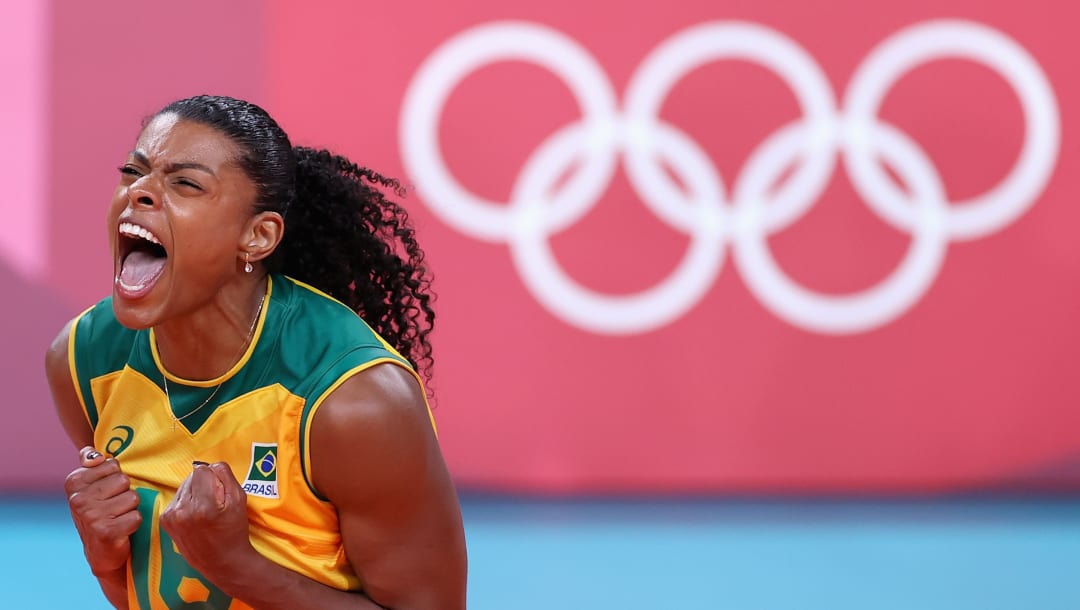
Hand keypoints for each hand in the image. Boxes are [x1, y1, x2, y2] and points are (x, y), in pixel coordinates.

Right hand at [64, 446, 141, 575]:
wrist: (100, 552)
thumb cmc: (100, 514)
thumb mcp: (91, 487)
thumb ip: (91, 465)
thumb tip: (93, 453)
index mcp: (74, 482)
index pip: (113, 464)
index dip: (116, 479)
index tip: (106, 493)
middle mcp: (78, 498)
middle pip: (124, 480)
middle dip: (125, 493)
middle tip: (114, 507)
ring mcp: (91, 515)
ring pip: (133, 497)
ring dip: (131, 509)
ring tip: (118, 518)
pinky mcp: (106, 531)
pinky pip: (136, 516)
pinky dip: (134, 523)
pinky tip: (122, 530)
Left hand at [160, 462, 254, 579]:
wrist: (223, 561)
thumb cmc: (234, 530)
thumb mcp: (239, 499)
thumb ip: (225, 475)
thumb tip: (210, 464)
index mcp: (202, 505)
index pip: (202, 470)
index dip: (214, 477)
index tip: (220, 491)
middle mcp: (182, 510)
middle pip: (191, 477)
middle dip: (203, 484)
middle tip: (214, 503)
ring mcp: (171, 517)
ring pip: (183, 487)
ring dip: (194, 493)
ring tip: (205, 511)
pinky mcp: (165, 521)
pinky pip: (177, 499)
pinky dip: (186, 503)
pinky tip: (195, 516)